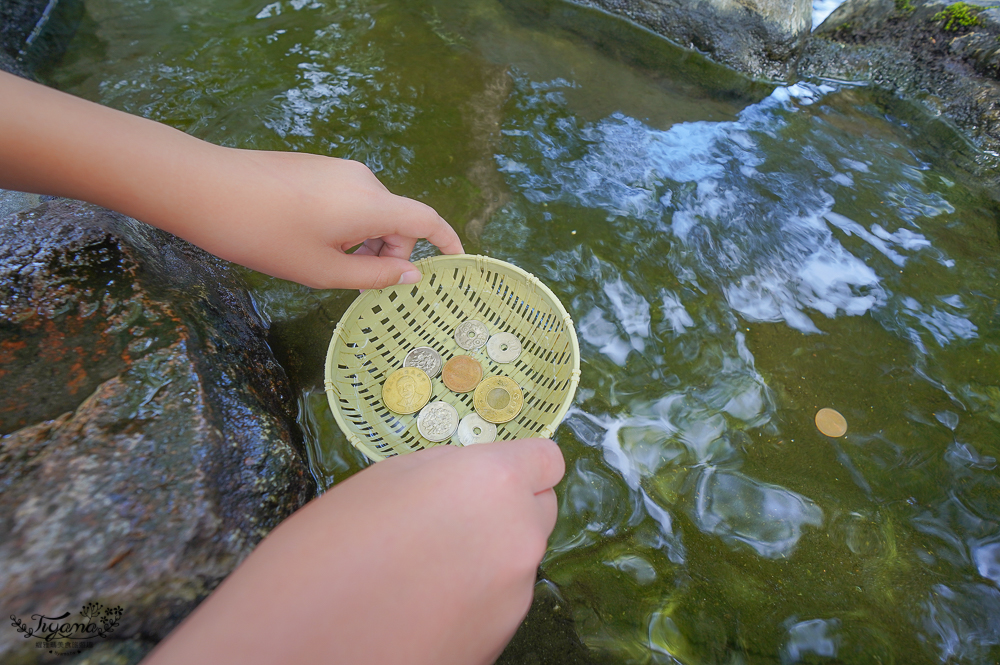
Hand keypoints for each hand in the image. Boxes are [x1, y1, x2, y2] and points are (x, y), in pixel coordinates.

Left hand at [0, 71, 462, 288]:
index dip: (448, 241)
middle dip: (392, 251)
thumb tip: (412, 272)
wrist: (206, 188)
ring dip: (366, 240)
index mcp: (373, 204)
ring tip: (326, 264)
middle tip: (362, 283)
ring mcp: (338, 169)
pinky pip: (350, 199)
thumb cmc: (267, 237)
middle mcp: (364, 180)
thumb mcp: (323, 270)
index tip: (456, 263)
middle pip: (397, 218)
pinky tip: (310, 241)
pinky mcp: (316, 166)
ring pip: (372, 210)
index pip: (427, 220)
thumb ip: (375, 274)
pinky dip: (348, 225)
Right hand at [143, 439, 564, 664]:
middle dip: (508, 509)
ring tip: (425, 571)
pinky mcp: (501, 643)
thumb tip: (469, 485)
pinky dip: (475, 599)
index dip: (519, 464)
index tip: (490, 474)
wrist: (297, 650)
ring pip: (518, 559)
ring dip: (489, 556)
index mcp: (495, 484)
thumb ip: (447, 476)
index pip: (548, 460)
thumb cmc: (325, 548)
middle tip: (451, 520)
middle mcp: (520, 538)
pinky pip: (500, 603)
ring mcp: (515, 598)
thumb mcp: (385, 480)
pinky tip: (424, 607)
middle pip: (540, 510)